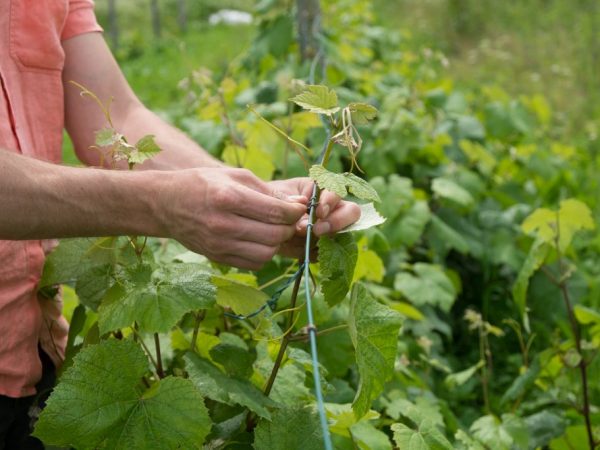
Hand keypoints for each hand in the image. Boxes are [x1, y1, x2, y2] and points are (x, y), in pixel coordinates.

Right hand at [160, 168, 307, 269]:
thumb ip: (268, 190)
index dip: (295, 211)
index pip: (276, 212)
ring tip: (275, 229)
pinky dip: (264, 253)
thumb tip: (299, 203)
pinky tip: (260, 239)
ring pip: (267, 253)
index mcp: (229, 197)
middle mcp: (224, 224)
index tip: (299, 207)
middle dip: (290, 227)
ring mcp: (219, 244)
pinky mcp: (218, 257)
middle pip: (275, 234)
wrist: (165, 204)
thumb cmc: (203, 184)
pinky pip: (254, 263)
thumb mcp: (235, 176)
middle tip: (290, 219)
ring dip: (278, 242)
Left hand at [268, 178, 361, 257]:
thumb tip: (304, 217)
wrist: (261, 220)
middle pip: (352, 212)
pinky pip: (329, 253)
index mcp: (321, 189)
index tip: (319, 212)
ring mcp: (330, 229)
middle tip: (318, 230)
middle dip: (338, 221)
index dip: (332, 201)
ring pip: (344, 234)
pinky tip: (304, 252)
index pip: (338, 190)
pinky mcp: (323, 246)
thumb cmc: (270, 200)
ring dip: (327, 240)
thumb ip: (290, 203)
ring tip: (307, 241)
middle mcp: (331, 209)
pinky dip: (317, 254)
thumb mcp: (276, 196)